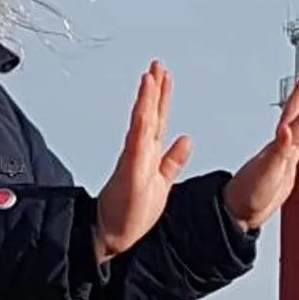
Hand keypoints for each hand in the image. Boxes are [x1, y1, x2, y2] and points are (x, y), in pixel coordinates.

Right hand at [94, 62, 193, 262]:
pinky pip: (136, 144)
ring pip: (142, 123)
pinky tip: (144, 109)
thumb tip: (187, 140)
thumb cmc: (131, 212)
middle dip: (154, 88)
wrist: (111, 234)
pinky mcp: (131, 171)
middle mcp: (140, 152)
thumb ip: (173, 160)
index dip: (162, 96)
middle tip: (157, 64)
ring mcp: (134, 160)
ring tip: (150, 77)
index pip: (157, 119)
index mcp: (148, 154)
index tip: (164, 75)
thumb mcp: (162, 182)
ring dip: (146, 99)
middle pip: (150, 114)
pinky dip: (141, 124)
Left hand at [223, 75, 298, 231]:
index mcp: (278, 146)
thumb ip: (279, 150)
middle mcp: (280, 148)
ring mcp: (282, 158)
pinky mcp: (283, 170)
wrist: (239, 211)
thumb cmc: (248, 192)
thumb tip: (287, 129)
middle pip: (294, 117)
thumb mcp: (267, 171)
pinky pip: (296, 148)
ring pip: (297, 130)